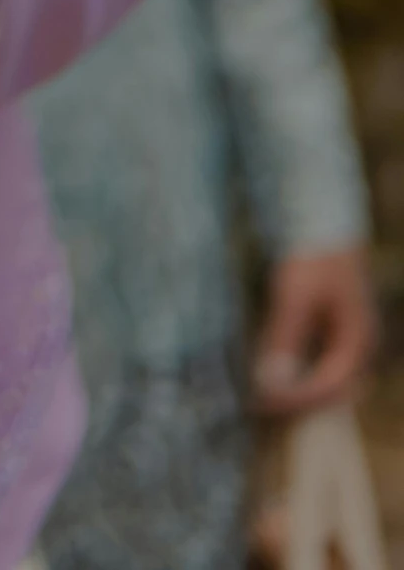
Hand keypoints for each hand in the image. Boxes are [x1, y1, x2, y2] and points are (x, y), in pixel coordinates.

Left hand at [253, 245, 377, 415]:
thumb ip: (284, 341)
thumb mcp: (294, 298)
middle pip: (336, 392)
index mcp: (357, 341)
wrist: (326, 225)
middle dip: (302, 402)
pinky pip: (326, 364)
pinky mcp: (341, 331)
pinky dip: (305, 373)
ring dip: (303, 390)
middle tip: (265, 403)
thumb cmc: (314, 259)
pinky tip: (280, 370)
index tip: (265, 401)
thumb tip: (272, 383)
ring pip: (332, 381)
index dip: (298, 398)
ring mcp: (354, 340)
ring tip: (268, 393)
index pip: (330, 387)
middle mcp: (362, 347)